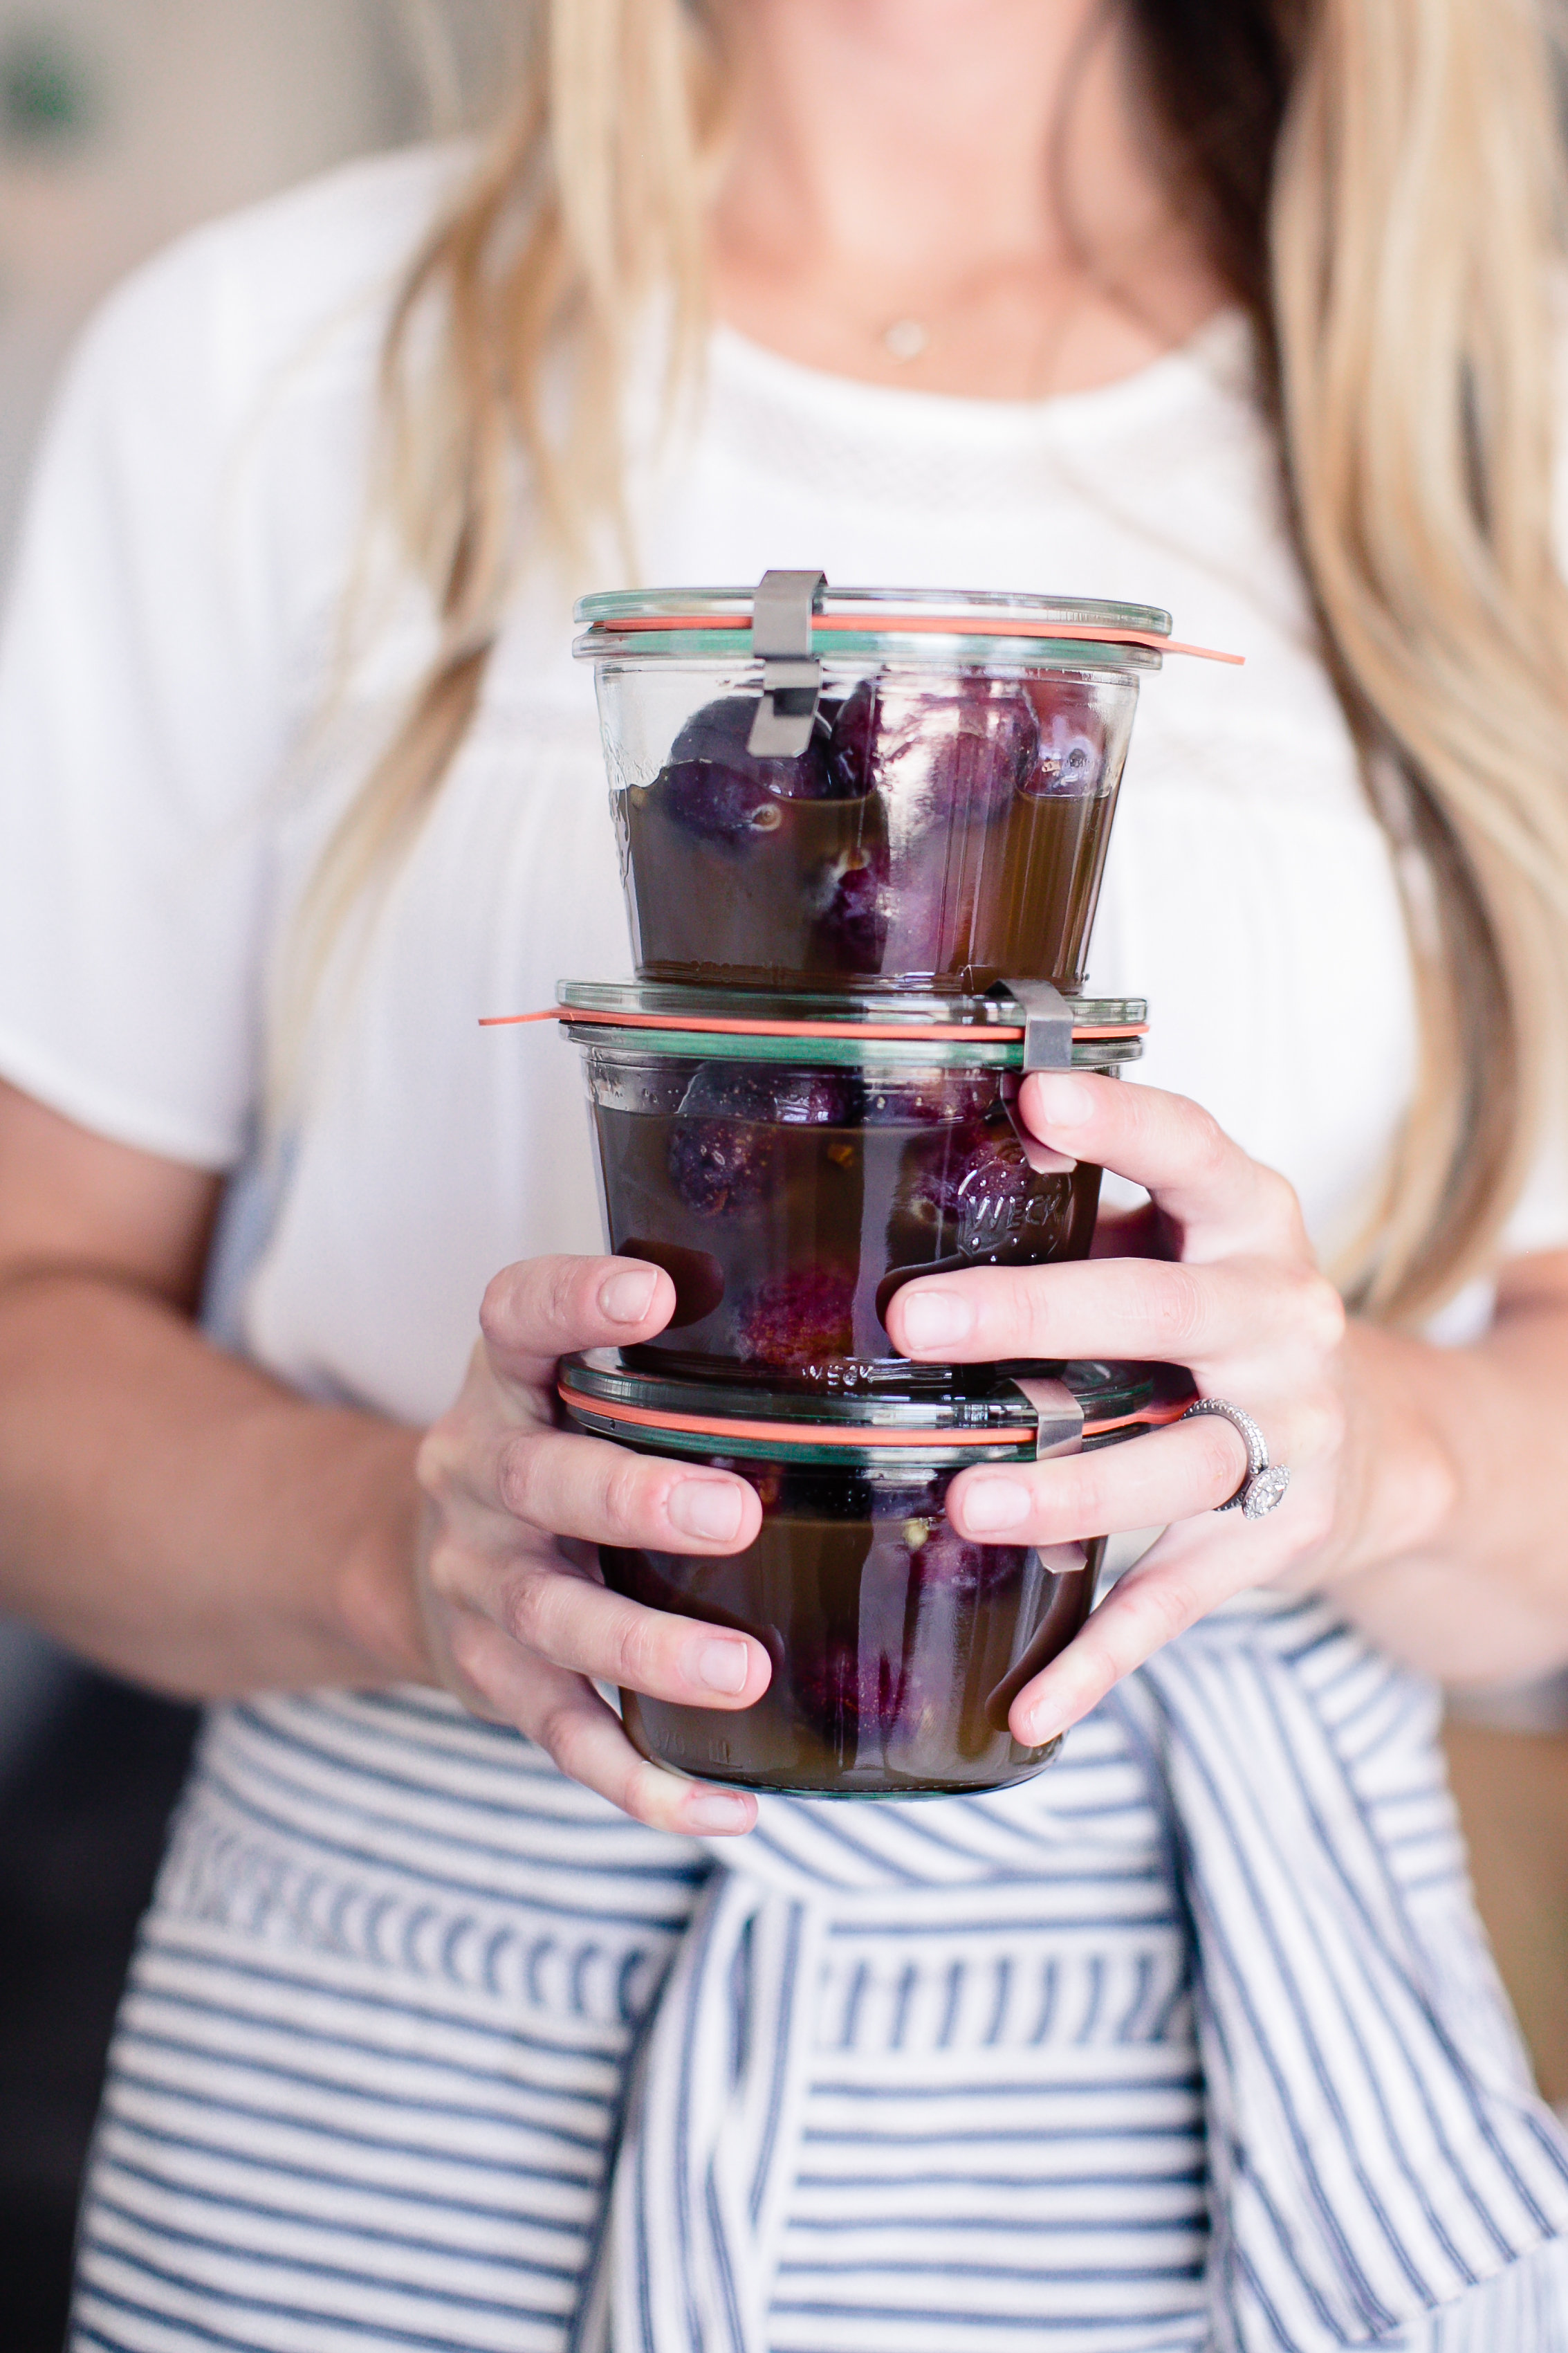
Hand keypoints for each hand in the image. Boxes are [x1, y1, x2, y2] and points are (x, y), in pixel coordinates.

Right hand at [415, 1255, 770, 1836]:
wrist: (419, 1565)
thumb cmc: (558, 1451)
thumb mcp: (575, 1381)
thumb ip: (673, 1358)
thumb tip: (882, 1328)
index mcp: (506, 1384)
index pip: (517, 1315)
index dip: (574, 1301)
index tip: (651, 1291)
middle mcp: (477, 1476)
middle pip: (539, 1481)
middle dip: (633, 1499)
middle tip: (732, 1513)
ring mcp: (482, 1583)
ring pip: (553, 1622)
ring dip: (648, 1651)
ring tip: (744, 1673)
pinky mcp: (497, 1682)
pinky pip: (567, 1738)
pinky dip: (642, 1781)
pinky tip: (727, 1807)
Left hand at [883, 1071, 1367, 1749]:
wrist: (1374, 1444)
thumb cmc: (1219, 1319)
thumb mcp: (1180, 1242)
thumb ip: (1083, 1213)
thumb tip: (910, 1169)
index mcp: (1251, 1221)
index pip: (1193, 1150)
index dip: (1119, 1126)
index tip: (1032, 1099)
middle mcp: (1281, 1320)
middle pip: (1164, 1312)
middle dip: (1039, 1314)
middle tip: (915, 1319)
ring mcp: (1285, 1435)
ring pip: (1172, 1467)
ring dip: (1068, 1491)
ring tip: (966, 1503)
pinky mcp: (1272, 1539)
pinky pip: (1176, 1603)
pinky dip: (1101, 1661)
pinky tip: (1027, 1708)